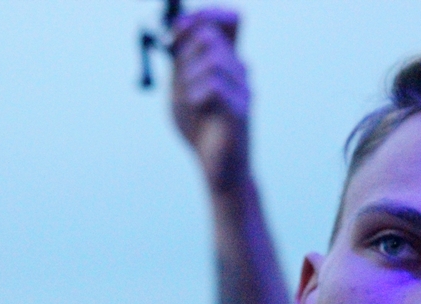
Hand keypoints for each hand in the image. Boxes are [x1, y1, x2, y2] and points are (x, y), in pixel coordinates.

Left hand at [171, 8, 249, 192]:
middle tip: (182, 82)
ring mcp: (243, 90)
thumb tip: (179, 27)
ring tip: (190, 100)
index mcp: (227, 64)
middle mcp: (240, 72)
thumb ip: (181, 61)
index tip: (177, 30)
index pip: (228, 21)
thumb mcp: (182, 89)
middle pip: (211, 36)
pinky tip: (197, 109)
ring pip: (213, 58)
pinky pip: (214, 86)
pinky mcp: (240, 111)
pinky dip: (196, 95)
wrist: (219, 170)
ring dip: (190, 77)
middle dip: (185, 54)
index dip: (204, 16)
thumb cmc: (201, 130)